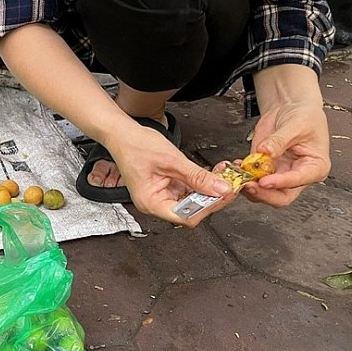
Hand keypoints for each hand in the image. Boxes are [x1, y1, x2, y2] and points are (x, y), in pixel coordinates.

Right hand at [106, 123, 235, 226]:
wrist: (123, 134)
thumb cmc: (135, 146)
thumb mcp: (172, 160)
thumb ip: (198, 176)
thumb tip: (220, 189)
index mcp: (151, 203)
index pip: (186, 216)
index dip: (207, 207)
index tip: (223, 194)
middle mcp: (156, 203)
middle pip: (192, 210)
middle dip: (211, 197)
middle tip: (228, 184)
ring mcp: (162, 195)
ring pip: (193, 200)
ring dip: (209, 189)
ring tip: (221, 175)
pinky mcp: (167, 187)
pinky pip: (189, 189)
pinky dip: (201, 182)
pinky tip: (211, 173)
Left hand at [240, 104, 330, 205]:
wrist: (290, 108)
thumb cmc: (304, 117)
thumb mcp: (295, 125)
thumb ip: (279, 141)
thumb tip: (265, 151)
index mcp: (315, 167)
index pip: (298, 182)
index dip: (280, 183)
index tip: (265, 181)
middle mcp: (297, 175)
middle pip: (280, 196)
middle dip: (263, 193)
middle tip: (248, 184)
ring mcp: (279, 174)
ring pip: (264, 192)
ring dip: (249, 186)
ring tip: (239, 173)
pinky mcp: (263, 170)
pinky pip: (252, 180)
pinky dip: (242, 176)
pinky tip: (237, 166)